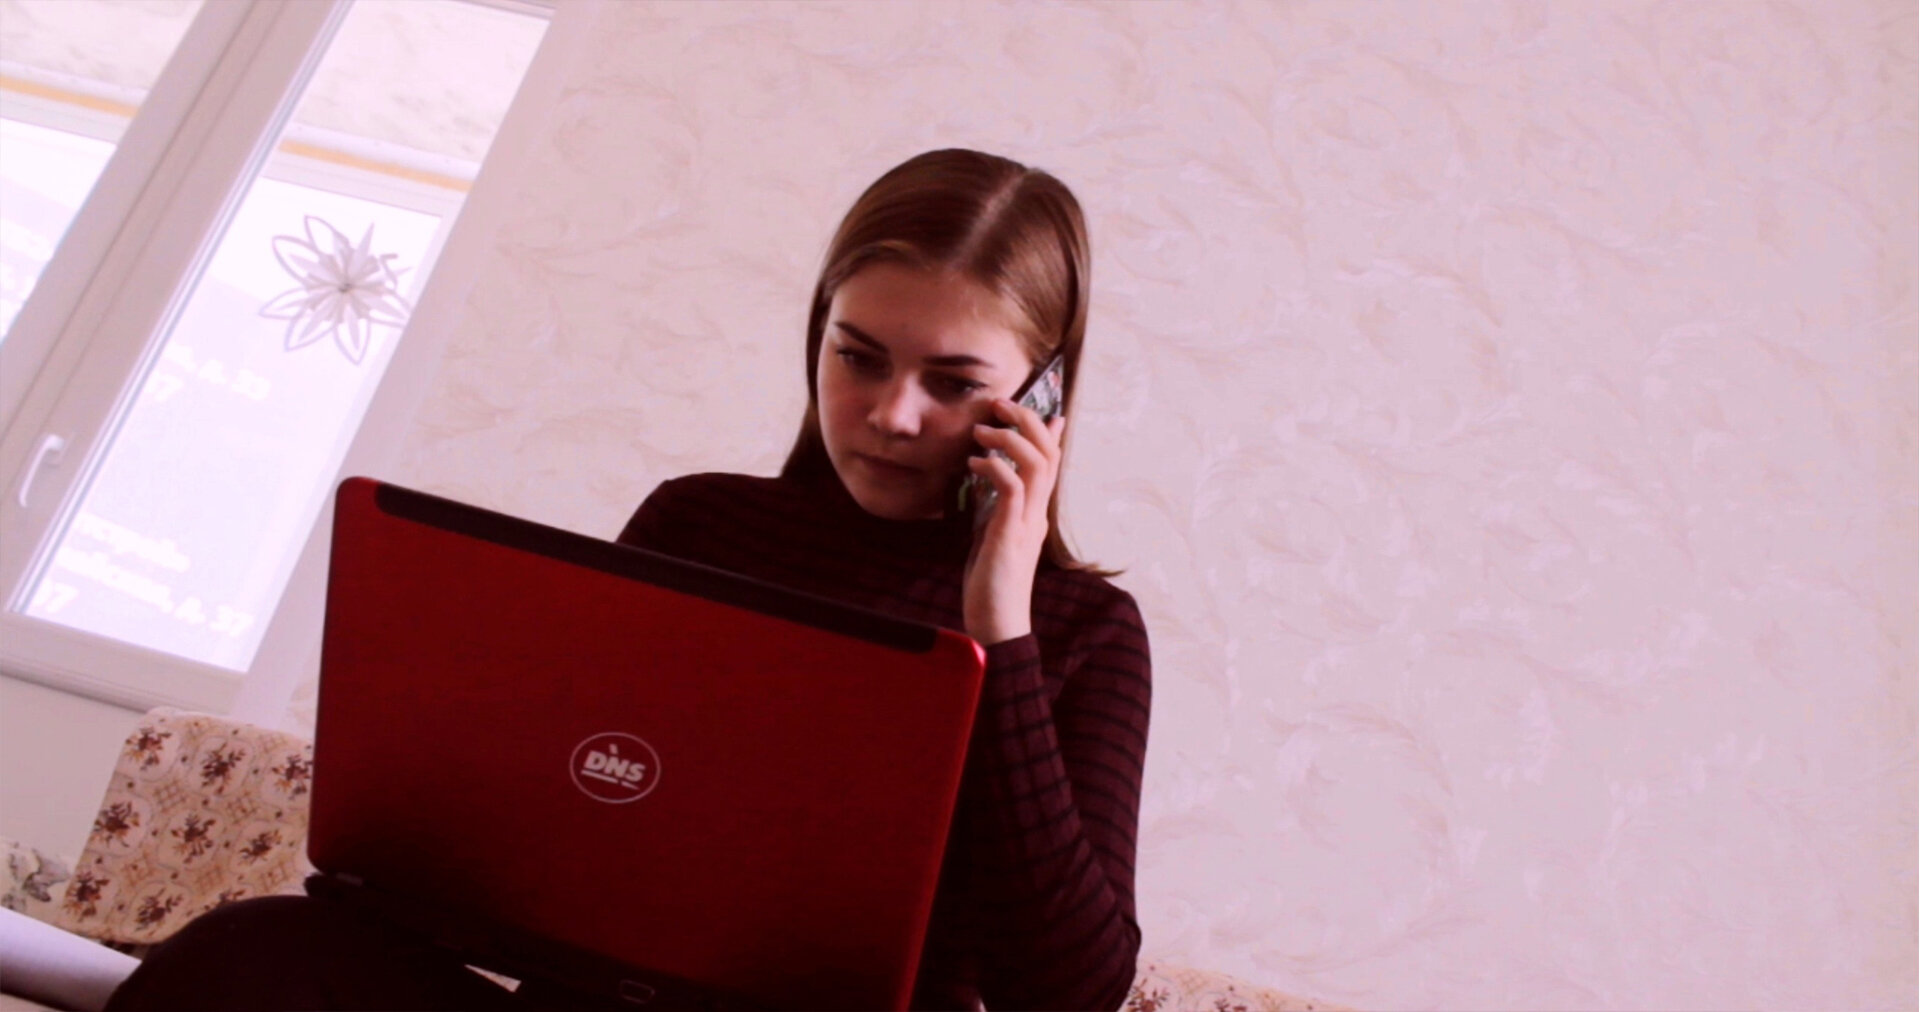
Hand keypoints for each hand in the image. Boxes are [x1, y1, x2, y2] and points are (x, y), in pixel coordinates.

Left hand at [963, 398, 1066, 645]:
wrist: (996, 627)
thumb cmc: (991, 585)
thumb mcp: (994, 536)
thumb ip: (999, 507)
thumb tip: (997, 481)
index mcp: (1035, 513)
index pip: (1050, 461)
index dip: (1044, 429)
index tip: (1027, 405)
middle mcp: (1038, 514)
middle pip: (1049, 453)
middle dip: (1027, 420)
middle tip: (999, 403)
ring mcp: (1027, 524)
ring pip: (1036, 465)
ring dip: (1010, 439)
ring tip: (982, 429)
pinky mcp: (1011, 536)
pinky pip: (1013, 491)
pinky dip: (996, 469)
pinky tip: (974, 464)